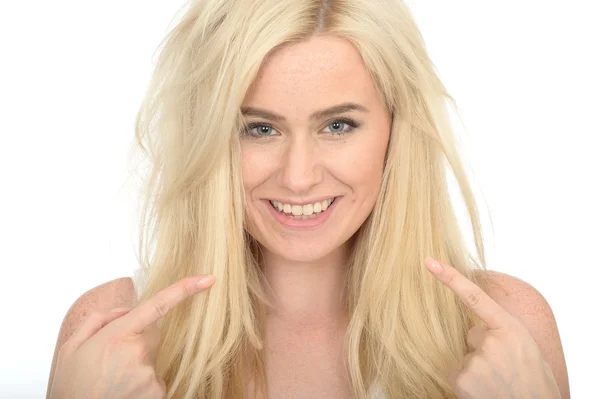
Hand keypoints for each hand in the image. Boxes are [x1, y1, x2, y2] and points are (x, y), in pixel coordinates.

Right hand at [49, 275, 215, 398]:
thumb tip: (127, 310)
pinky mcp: (157, 392)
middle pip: (151, 335)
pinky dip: (142, 385)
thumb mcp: (72, 347)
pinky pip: (154, 380)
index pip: (158, 305)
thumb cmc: (72, 387)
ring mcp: (149, 375)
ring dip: (136, 367)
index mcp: (117, 336)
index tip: (208, 279)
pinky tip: (122, 392)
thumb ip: (99, 319)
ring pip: (151, 359)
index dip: (186, 289)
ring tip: (112, 382)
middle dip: (135, 342)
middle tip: (110, 362)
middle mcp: (138, 353)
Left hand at [424, 258, 560, 398]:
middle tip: (505, 369)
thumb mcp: (525, 346)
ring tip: (498, 383)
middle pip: (472, 335)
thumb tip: (475, 329)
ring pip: (466, 356)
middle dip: (483, 349)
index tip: (430, 262)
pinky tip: (486, 390)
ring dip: (477, 368)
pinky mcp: (463, 379)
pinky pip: (457, 373)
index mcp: (511, 329)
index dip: (450, 278)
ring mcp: (476, 360)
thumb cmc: (534, 381)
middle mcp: (492, 341)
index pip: (475, 296)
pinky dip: (468, 382)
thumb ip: (501, 331)